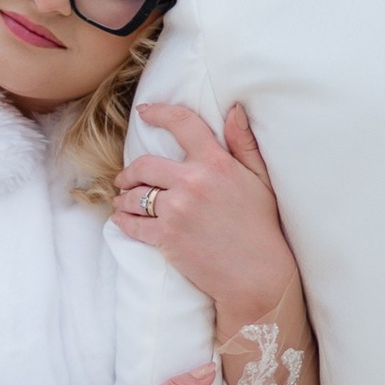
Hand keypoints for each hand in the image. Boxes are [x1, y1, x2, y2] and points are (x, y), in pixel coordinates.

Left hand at [117, 101, 298, 330]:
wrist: (257, 275)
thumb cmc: (261, 226)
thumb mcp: (260, 179)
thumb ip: (243, 143)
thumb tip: (234, 109)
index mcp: (216, 163)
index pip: (182, 124)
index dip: (159, 113)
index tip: (144, 112)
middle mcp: (193, 182)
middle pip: (145, 164)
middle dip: (130, 171)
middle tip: (125, 178)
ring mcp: (177, 210)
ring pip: (135, 195)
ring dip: (124, 198)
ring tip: (123, 202)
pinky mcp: (166, 237)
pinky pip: (133, 224)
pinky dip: (123, 221)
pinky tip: (123, 220)